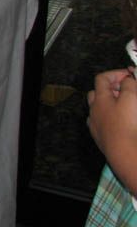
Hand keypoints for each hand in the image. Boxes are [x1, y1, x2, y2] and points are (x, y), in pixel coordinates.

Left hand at [87, 67, 136, 193]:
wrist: (123, 153)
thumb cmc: (128, 123)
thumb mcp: (131, 97)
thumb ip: (129, 84)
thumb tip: (127, 79)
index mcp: (99, 98)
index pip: (102, 78)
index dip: (116, 74)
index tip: (130, 75)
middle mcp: (93, 110)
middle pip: (97, 93)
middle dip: (112, 89)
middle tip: (128, 91)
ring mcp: (95, 125)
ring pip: (99, 109)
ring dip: (110, 104)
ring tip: (126, 106)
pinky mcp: (100, 138)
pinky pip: (102, 123)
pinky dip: (110, 119)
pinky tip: (121, 122)